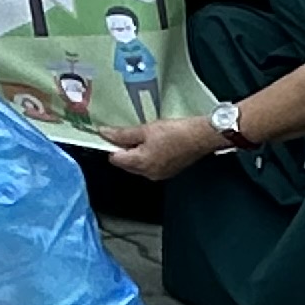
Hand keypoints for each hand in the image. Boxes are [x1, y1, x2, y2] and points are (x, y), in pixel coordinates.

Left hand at [101, 117, 218, 181]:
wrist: (201, 136)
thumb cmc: (174, 132)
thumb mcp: (145, 130)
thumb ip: (122, 134)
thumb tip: (103, 133)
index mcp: (141, 164)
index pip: (115, 159)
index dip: (111, 146)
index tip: (113, 133)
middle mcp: (149, 174)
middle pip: (126, 164)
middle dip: (124, 149)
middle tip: (129, 132)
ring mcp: (160, 174)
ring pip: (138, 165)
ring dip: (136, 152)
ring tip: (143, 135)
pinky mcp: (169, 171)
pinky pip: (150, 165)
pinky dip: (147, 155)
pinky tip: (154, 142)